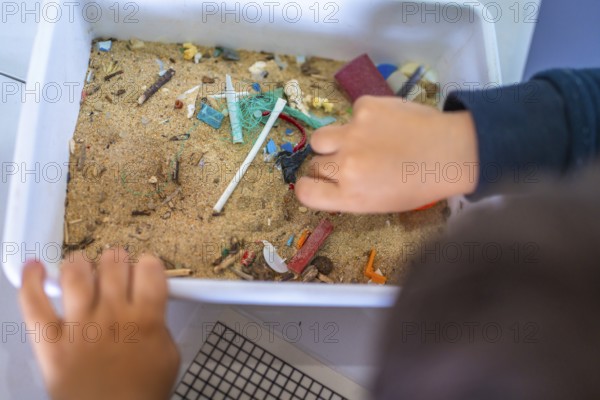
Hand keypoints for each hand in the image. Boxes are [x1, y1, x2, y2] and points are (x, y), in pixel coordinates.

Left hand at [19, 249, 179, 399]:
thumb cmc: (141, 394)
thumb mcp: (168, 357)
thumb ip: (160, 326)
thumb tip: (152, 311)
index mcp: (146, 318)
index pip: (149, 269)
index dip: (148, 264)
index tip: (146, 268)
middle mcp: (112, 314)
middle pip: (113, 264)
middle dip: (116, 259)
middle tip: (115, 265)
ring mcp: (79, 325)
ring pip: (76, 274)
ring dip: (80, 263)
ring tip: (82, 265)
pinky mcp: (50, 340)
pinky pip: (34, 304)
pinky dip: (30, 281)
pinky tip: (33, 268)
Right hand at [295, 96, 478, 212]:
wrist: (451, 151)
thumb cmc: (419, 184)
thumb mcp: (380, 203)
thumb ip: (349, 193)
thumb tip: (329, 180)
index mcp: (349, 195)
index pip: (305, 192)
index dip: (309, 186)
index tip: (317, 182)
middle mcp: (345, 165)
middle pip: (314, 164)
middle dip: (328, 164)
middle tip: (351, 162)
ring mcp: (352, 133)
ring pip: (321, 136)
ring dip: (334, 140)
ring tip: (358, 140)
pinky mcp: (364, 108)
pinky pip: (350, 113)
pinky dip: (363, 119)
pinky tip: (385, 125)